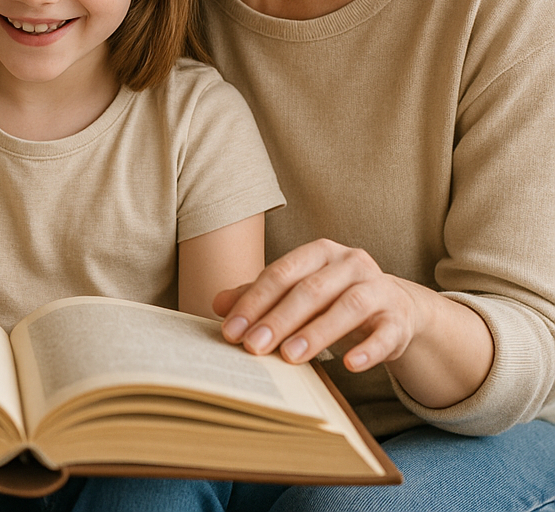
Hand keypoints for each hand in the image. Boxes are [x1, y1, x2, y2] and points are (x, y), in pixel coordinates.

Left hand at [212, 238, 493, 407]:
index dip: (254, 301)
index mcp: (320, 251)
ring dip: (316, 334)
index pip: (282, 273)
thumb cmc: (333, 297)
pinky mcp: (398, 318)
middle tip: (253, 347)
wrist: (393, 307)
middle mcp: (350, 262)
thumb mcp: (297, 291)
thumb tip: (217, 304)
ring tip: (291, 357)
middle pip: (310, 290)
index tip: (231, 331)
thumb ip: (260, 296)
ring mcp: (377, 288)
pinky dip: (368, 349)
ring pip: (346, 308)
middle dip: (278, 320)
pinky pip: (385, 333)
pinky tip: (350, 364)